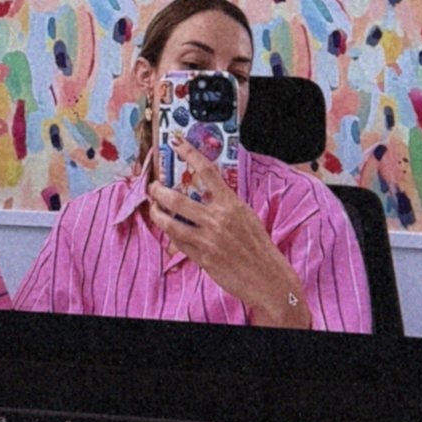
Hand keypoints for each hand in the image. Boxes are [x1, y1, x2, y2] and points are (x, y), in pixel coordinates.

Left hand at [146, 148, 308, 327]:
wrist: (268, 278)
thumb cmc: (258, 247)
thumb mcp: (245, 217)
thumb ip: (224, 205)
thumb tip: (204, 196)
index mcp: (231, 204)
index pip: (207, 171)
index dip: (189, 153)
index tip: (176, 142)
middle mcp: (218, 219)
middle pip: (176, 198)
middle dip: (158, 191)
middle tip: (153, 186)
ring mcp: (208, 239)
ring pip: (170, 222)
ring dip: (157, 213)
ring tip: (153, 207)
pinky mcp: (202, 258)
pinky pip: (178, 242)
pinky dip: (170, 234)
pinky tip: (167, 230)